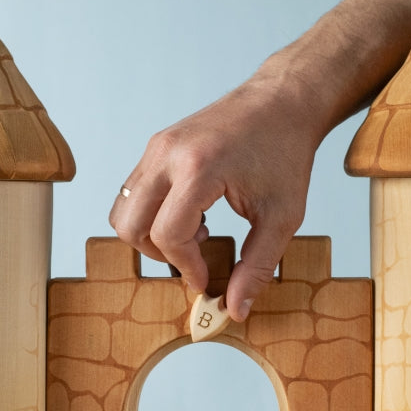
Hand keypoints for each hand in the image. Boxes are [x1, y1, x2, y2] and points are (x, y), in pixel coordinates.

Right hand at [109, 72, 322, 321]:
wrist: (283, 100)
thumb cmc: (286, 153)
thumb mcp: (282, 217)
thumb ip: (256, 267)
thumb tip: (234, 310)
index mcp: (198, 168)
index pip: (168, 234)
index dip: (186, 267)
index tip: (206, 280)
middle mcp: (168, 154)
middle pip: (130, 225)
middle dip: (159, 255)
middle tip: (195, 257)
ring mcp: (157, 147)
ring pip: (124, 209)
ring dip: (152, 235)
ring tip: (195, 233)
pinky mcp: (156, 146)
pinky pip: (134, 192)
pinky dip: (152, 215)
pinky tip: (192, 215)